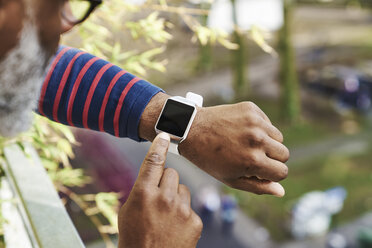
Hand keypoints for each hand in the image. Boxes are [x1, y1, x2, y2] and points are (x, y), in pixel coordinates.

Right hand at [118, 133, 202, 247]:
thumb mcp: (128, 211)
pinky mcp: (195, 221)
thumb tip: (155, 177)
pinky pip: (190, 207)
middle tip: (158, 198)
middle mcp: (164, 198)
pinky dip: (184, 214)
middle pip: (171, 172)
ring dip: (175, 197)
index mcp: (143, 193)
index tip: (166, 133)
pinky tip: (175, 228)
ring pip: (182, 189)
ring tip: (166, 216)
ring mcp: (182, 210)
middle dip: (165, 181)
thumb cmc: (134, 238)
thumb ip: (142, 190)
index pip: (154, 160)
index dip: (160, 145)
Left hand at [179, 101, 288, 196]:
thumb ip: (258, 187)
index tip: (260, 172)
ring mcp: (255, 122)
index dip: (272, 175)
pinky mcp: (251, 109)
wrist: (191, 129)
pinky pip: (268, 123)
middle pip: (284, 154)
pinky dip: (261, 129)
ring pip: (278, 138)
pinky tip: (243, 131)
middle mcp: (257, 140)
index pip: (282, 172)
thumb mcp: (231, 179)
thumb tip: (282, 191)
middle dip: (273, 159)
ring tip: (248, 145)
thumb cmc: (209, 159)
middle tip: (254, 158)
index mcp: (253, 161)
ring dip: (268, 143)